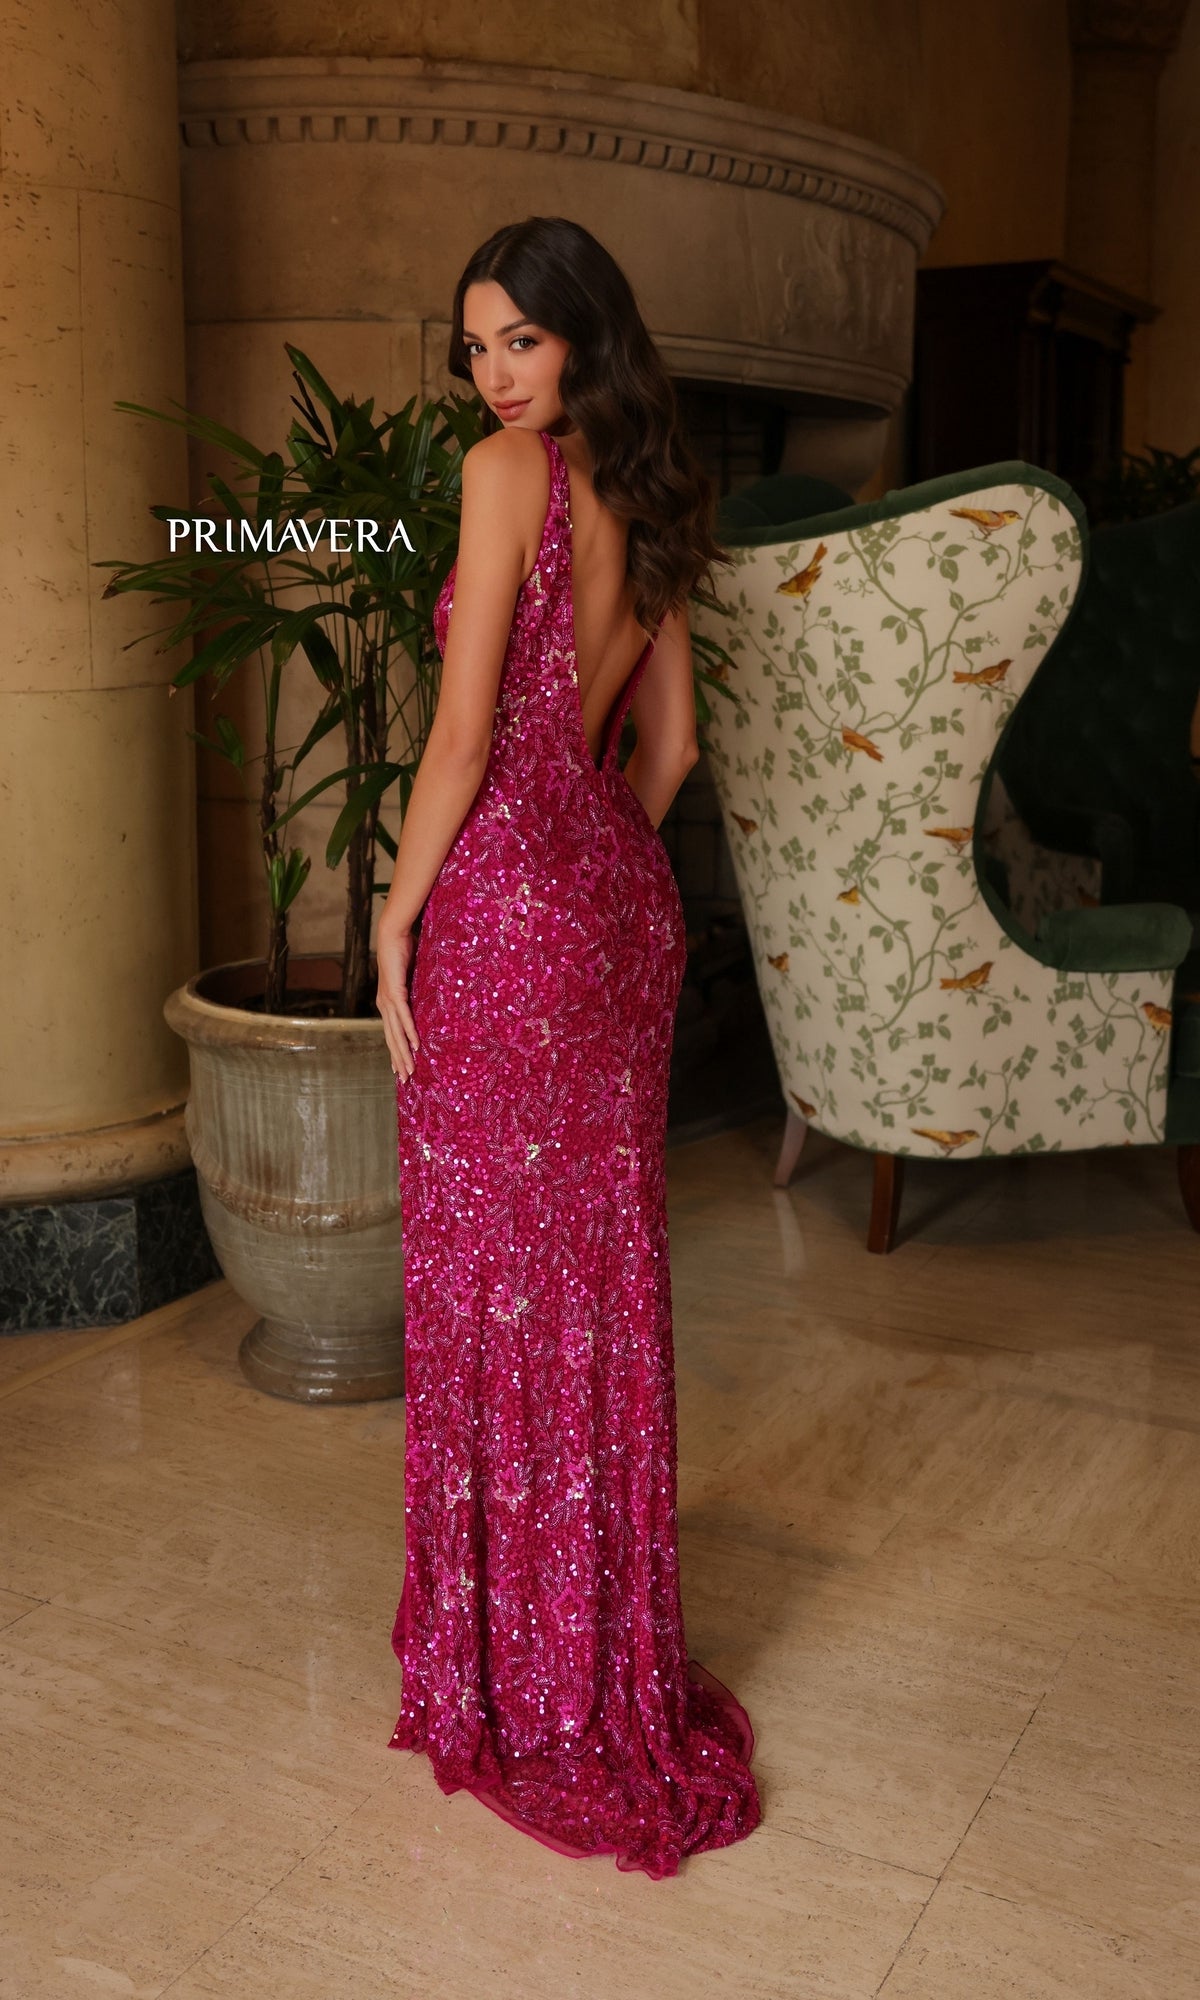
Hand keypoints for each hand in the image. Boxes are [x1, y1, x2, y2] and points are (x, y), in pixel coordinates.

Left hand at [375, 924, 419, 1081]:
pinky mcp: (395, 993)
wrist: (392, 935)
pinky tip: (416, 1045)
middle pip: (392, 1039)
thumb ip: (416, 990)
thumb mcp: (411, 978)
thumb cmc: (402, 953)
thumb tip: (428, 998)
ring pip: (396, 1033)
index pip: (392, 1034)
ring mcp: (388, 1000)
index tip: (401, 1070)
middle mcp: (384, 1005)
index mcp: (387, 1004)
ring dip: (404, 1053)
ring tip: (411, 1070)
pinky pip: (404, 1017)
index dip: (396, 1053)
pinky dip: (409, 1032)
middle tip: (406, 1080)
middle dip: (399, 1061)